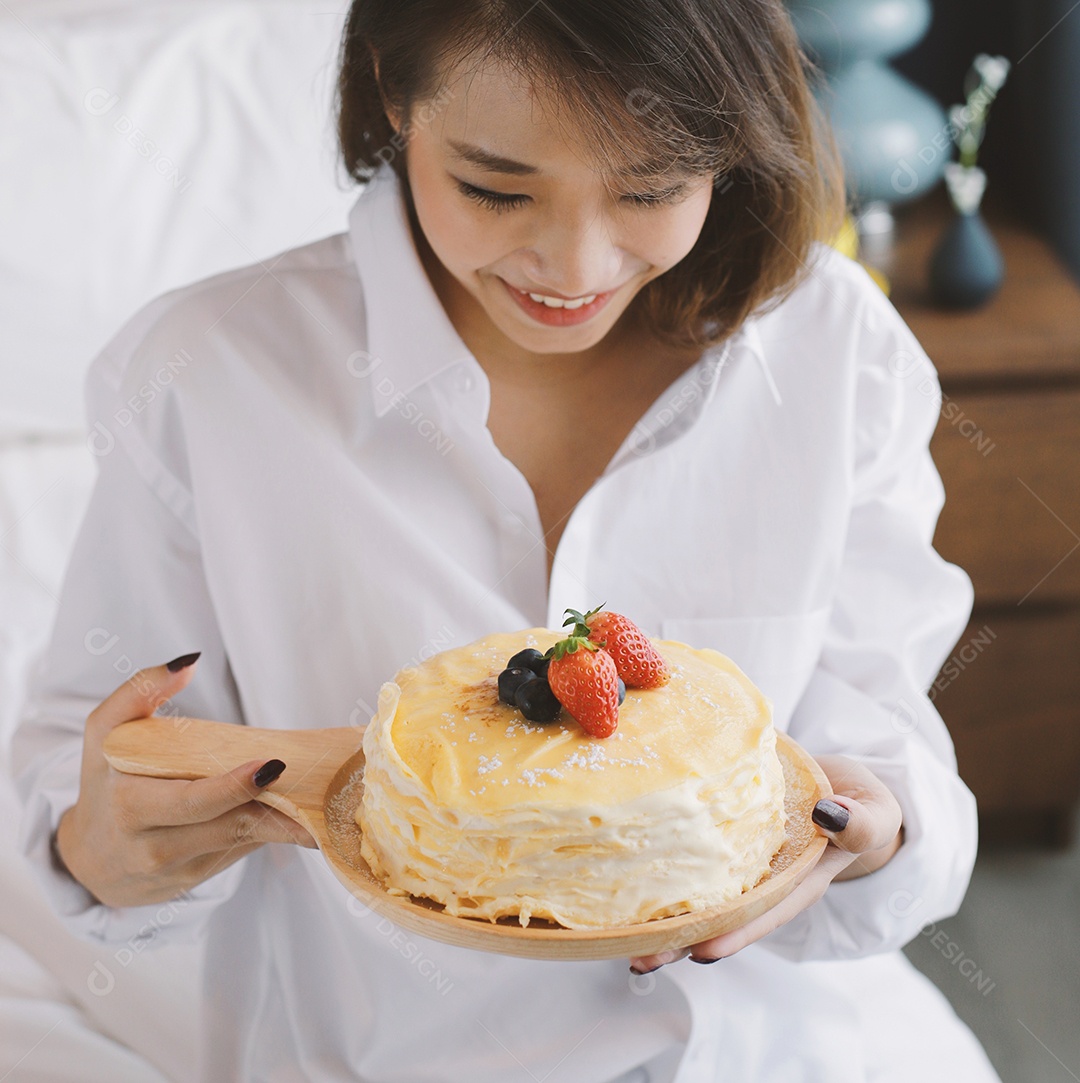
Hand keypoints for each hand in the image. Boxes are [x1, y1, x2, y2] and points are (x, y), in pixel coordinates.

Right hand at [54, 654, 316, 907]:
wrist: (91, 859)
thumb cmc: (104, 781)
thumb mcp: (105, 732)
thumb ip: (139, 690)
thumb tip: (189, 662)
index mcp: (131, 806)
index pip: (191, 801)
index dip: (234, 788)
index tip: (272, 766)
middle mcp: (154, 846)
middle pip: (227, 827)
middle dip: (274, 811)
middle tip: (315, 789)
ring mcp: (179, 869)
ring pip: (242, 843)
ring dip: (285, 826)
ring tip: (326, 808)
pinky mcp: (197, 879)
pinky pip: (241, 852)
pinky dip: (271, 833)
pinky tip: (304, 820)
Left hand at [628, 754, 902, 972]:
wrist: (846, 786)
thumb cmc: (863, 807)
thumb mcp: (875, 813)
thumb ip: (859, 821)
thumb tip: (831, 814)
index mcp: (800, 880)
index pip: (764, 912)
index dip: (735, 933)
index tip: (701, 953)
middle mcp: (766, 880)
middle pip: (721, 916)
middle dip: (680, 940)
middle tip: (638, 959)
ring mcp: (743, 863)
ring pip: (699, 893)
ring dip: (660, 915)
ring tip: (616, 934)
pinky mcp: (726, 837)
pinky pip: (693, 855)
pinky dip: (662, 867)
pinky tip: (624, 875)